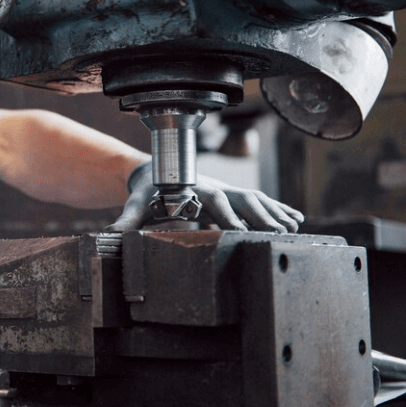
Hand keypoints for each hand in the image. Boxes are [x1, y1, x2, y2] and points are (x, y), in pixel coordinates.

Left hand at [107, 162, 304, 232]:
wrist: (153, 171)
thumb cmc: (147, 189)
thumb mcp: (137, 203)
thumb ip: (126, 219)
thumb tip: (108, 235)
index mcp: (194, 190)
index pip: (214, 202)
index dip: (228, 216)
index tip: (240, 230)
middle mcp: (214, 187)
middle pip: (243, 199)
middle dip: (262, 216)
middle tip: (279, 233)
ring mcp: (226, 190)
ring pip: (256, 199)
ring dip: (275, 213)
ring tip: (294, 229)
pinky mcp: (231, 196)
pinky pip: (260, 201)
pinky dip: (278, 209)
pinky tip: (297, 220)